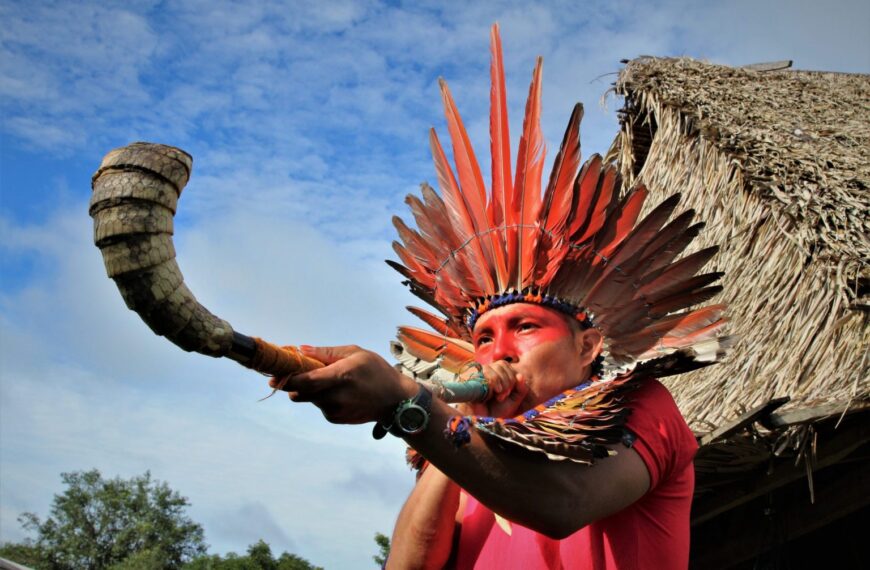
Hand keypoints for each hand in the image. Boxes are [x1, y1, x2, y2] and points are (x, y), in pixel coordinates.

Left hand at [269, 345, 417, 424]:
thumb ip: (326, 353)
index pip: (306, 380)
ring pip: (309, 398)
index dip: (287, 378)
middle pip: (300, 392)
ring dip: (310, 389)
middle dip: (292, 383)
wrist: (396, 400)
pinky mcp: (335, 419)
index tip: (274, 373)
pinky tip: (338, 391)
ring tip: (328, 379)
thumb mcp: (355, 353)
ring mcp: (335, 411)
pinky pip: (319, 405)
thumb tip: (300, 350)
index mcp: (341, 376)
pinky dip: (321, 397)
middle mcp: (336, 397)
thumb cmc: (376, 371)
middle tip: (288, 372)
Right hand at [468, 360, 528, 417]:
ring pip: (490, 368)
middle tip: (502, 396)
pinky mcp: (467, 379)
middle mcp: (485, 371)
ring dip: (498, 383)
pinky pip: (481, 375)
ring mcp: (475, 374)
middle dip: (507, 382)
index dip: (510, 377)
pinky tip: (489, 395)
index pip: (504, 364)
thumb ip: (521, 389)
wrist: (481, 420)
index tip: (508, 393)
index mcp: (495, 373)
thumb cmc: (496, 410)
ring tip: (496, 397)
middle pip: (500, 365)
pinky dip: (489, 385)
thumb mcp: (513, 400)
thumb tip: (520, 375)